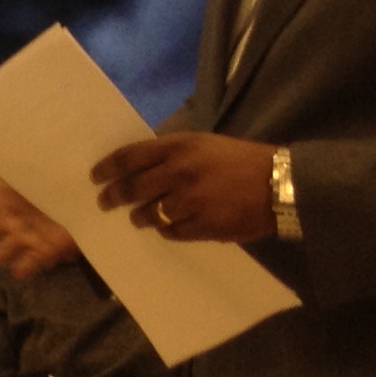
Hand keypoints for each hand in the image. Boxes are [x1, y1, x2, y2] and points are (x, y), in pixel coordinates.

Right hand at [0, 178, 77, 277]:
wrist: (91, 195)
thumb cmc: (60, 176)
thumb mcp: (36, 168)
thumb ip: (17, 170)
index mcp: (2, 193)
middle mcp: (8, 217)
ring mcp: (25, 236)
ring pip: (2, 249)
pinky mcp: (45, 251)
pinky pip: (31, 261)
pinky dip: (24, 266)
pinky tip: (18, 270)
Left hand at [91, 135, 278, 245]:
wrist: (280, 183)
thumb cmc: (241, 160)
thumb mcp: (203, 144)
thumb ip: (172, 153)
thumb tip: (139, 166)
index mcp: (179, 147)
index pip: (130, 157)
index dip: (108, 168)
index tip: (95, 177)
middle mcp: (180, 173)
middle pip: (132, 188)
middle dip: (113, 197)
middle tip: (104, 202)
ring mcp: (191, 202)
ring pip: (150, 214)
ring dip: (140, 217)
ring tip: (138, 218)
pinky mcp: (203, 227)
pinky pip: (172, 232)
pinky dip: (166, 230)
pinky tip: (167, 227)